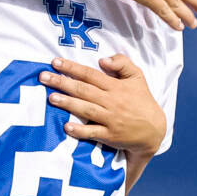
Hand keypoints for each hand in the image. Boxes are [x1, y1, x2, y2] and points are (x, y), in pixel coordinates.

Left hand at [44, 54, 166, 156]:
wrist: (153, 129)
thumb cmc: (141, 100)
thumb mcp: (137, 77)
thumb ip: (122, 63)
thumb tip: (102, 60)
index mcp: (116, 86)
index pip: (90, 74)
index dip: (72, 68)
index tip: (55, 62)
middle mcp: (112, 101)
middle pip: (83, 90)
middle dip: (62, 82)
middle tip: (43, 77)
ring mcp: (110, 119)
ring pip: (86, 109)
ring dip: (68, 104)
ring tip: (51, 98)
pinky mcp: (110, 135)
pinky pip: (93, 133)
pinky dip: (80, 130)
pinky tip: (67, 126)